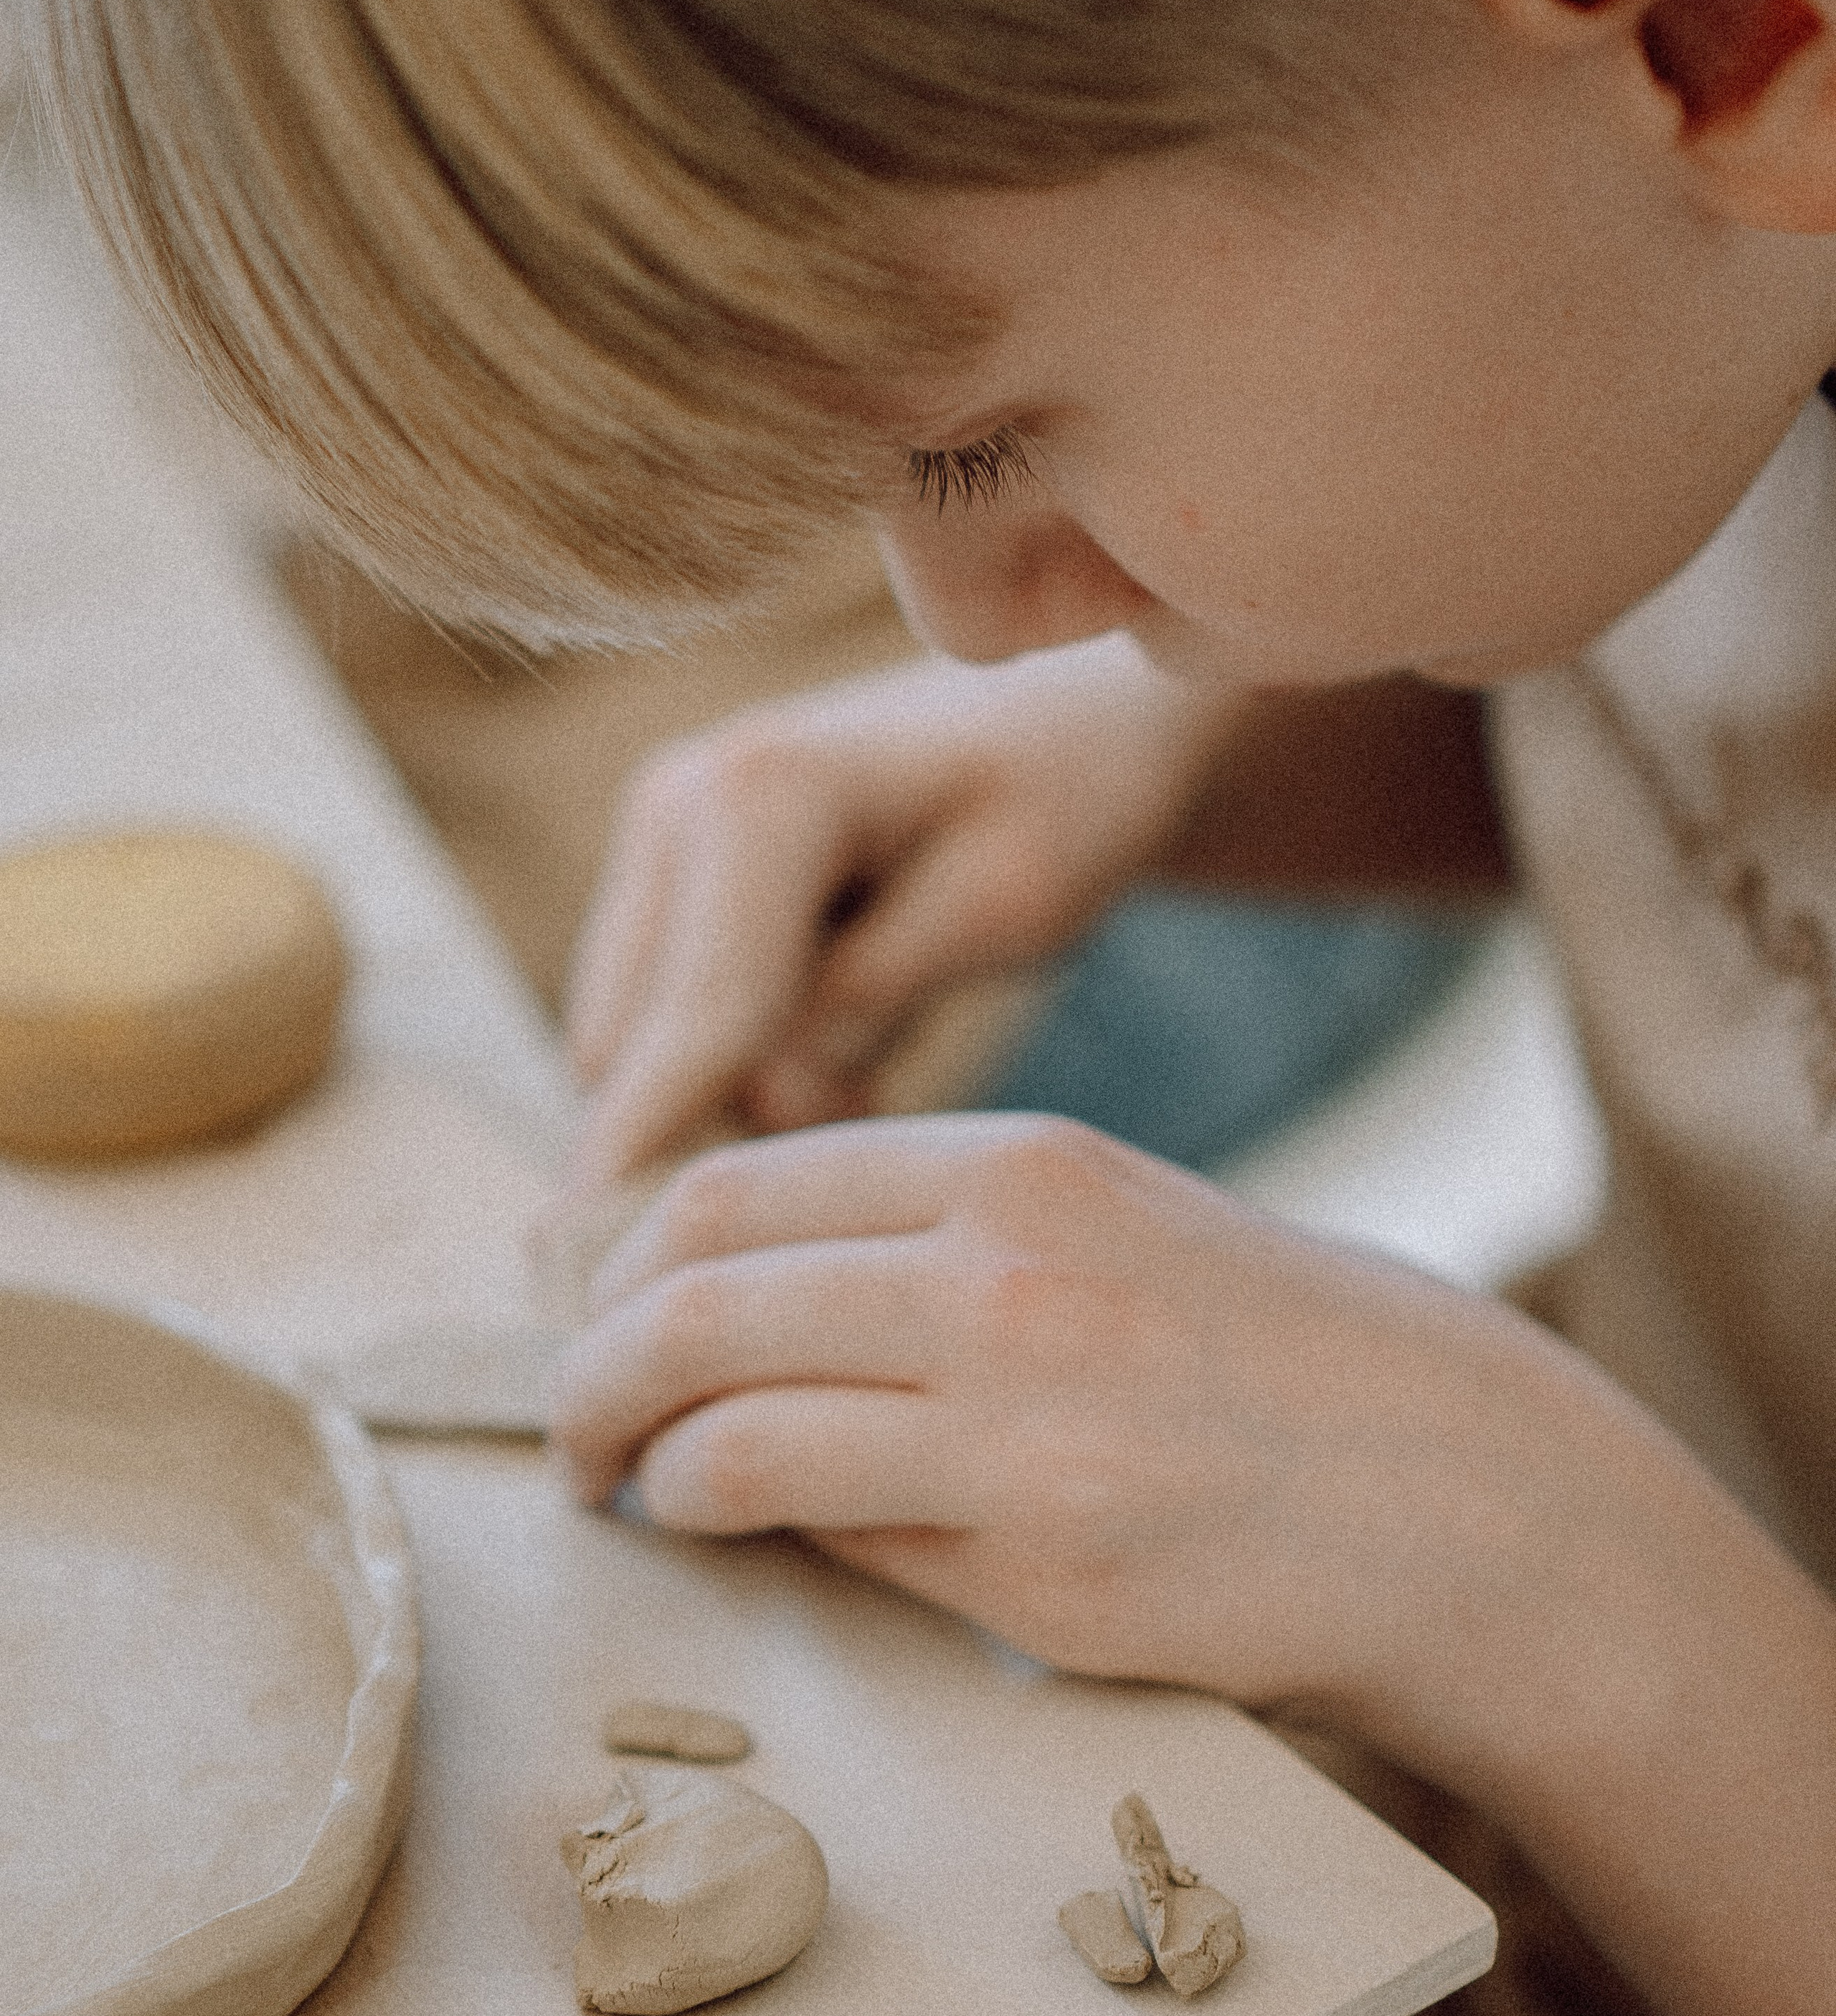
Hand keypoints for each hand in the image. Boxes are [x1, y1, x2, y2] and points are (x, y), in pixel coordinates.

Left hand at [551, 1111, 1663, 1772]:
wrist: (1455, 1492)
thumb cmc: (1267, 1360)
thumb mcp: (1107, 1230)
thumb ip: (927, 1251)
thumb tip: (721, 1307)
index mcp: (1020, 1170)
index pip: (737, 1185)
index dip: (625, 1256)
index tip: (596, 1308)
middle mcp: (1007, 1275)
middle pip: (697, 1290)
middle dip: (592, 1363)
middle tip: (570, 1423)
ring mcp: (1022, 1424)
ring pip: (728, 1422)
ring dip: (638, 1459)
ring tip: (621, 1486)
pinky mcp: (1043, 1567)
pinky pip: (824, 1534)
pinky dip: (741, 1529)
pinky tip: (732, 1532)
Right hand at [561, 636, 1232, 1185]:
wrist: (1067, 715)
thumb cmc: (1063, 799)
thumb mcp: (1004, 905)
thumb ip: (874, 1001)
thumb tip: (761, 1106)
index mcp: (760, 795)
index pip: (694, 1021)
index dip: (656, 1164)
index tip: (616, 1300)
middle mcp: (675, 802)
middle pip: (628, 1049)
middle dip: (684, 1156)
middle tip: (800, 1251)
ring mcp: (654, 836)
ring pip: (623, 1049)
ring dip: (704, 1119)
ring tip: (847, 1145)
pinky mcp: (661, 881)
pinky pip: (652, 1028)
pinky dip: (719, 1083)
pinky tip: (834, 1092)